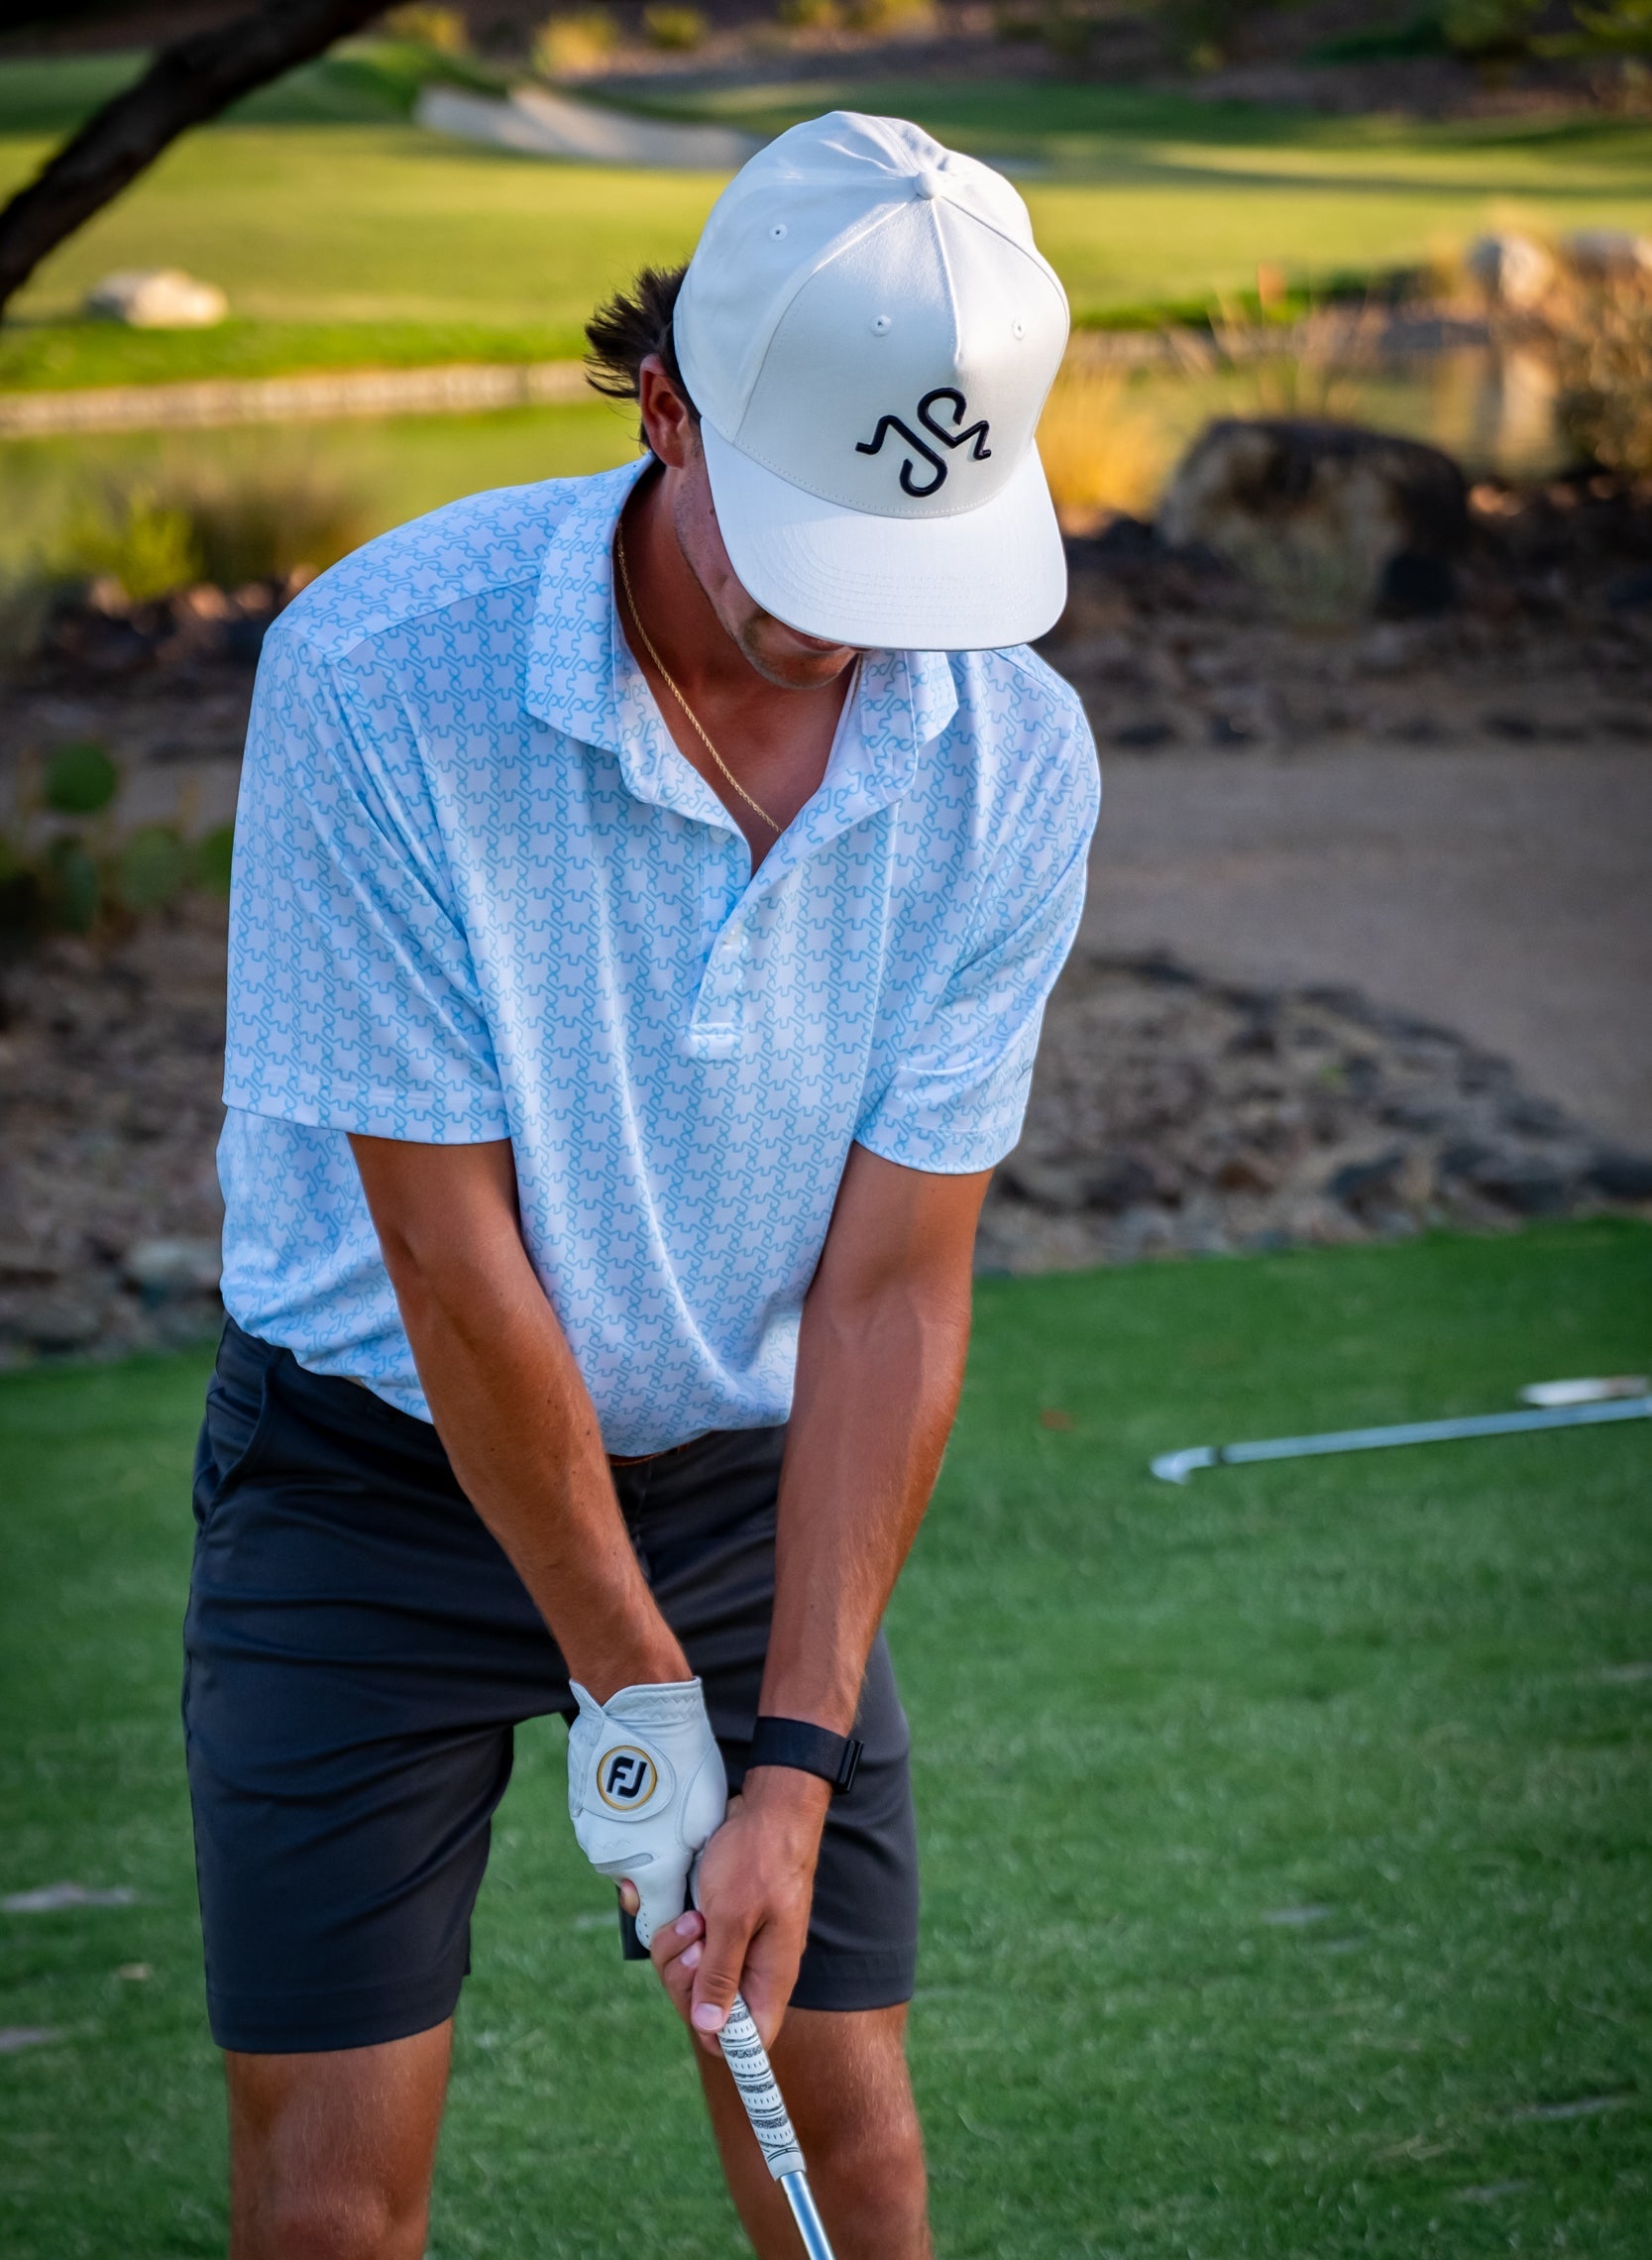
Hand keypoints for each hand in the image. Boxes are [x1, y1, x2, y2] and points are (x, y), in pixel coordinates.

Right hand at [567, 1679, 727, 1947]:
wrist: (640, 1713)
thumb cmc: (684, 1765)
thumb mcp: (708, 1820)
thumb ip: (694, 1864)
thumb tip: (690, 1882)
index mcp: (652, 1873)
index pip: (657, 1926)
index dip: (674, 1923)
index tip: (688, 1907)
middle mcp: (615, 1864)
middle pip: (636, 1889)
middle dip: (655, 1874)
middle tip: (676, 1837)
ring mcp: (592, 1837)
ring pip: (619, 1856)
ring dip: (636, 1843)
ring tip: (658, 1803)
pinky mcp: (579, 1812)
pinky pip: (603, 1828)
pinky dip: (619, 1819)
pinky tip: (636, 1788)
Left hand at [630, 1768, 830, 2055]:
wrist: (765, 1808)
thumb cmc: (757, 1858)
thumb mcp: (734, 1917)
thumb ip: (721, 1975)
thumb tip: (712, 2032)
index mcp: (769, 1978)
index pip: (749, 2040)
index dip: (718, 2038)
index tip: (695, 2009)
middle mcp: (753, 1969)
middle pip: (707, 2010)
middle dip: (684, 1979)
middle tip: (693, 1940)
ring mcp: (735, 1947)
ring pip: (691, 1977)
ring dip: (676, 1950)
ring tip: (690, 1916)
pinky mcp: (718, 1927)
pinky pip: (686, 1948)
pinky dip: (674, 1932)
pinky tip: (679, 1910)